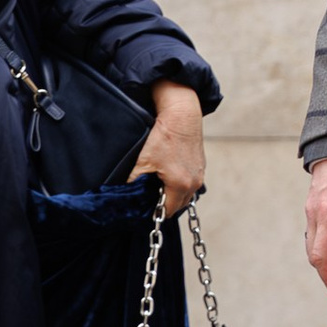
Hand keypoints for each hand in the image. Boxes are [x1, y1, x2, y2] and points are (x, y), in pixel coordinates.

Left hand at [131, 79, 206, 212]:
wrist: (182, 115)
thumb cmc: (164, 136)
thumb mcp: (143, 161)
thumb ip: (133, 181)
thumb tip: (125, 193)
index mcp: (180, 184)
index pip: (169, 211)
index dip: (156, 211)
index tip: (146, 206)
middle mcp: (194, 182)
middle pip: (179, 205)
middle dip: (166, 204)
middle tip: (151, 197)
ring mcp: (200, 174)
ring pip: (187, 195)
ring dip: (175, 194)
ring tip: (160, 186)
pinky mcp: (202, 165)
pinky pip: (192, 183)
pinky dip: (182, 184)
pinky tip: (170, 174)